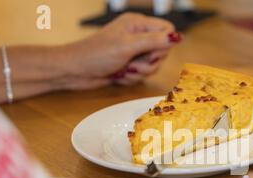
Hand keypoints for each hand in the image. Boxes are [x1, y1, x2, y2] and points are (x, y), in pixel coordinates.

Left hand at [60, 13, 181, 88]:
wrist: (75, 71)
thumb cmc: (95, 54)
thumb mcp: (127, 46)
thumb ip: (154, 41)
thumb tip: (177, 37)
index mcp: (138, 24)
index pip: (167, 30)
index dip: (164, 45)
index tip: (151, 53)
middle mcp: (138, 36)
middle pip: (162, 51)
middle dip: (149, 63)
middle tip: (132, 62)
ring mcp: (133, 52)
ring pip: (153, 66)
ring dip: (139, 72)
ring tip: (123, 69)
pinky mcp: (129, 66)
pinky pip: (142, 75)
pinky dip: (132, 78)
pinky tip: (119, 75)